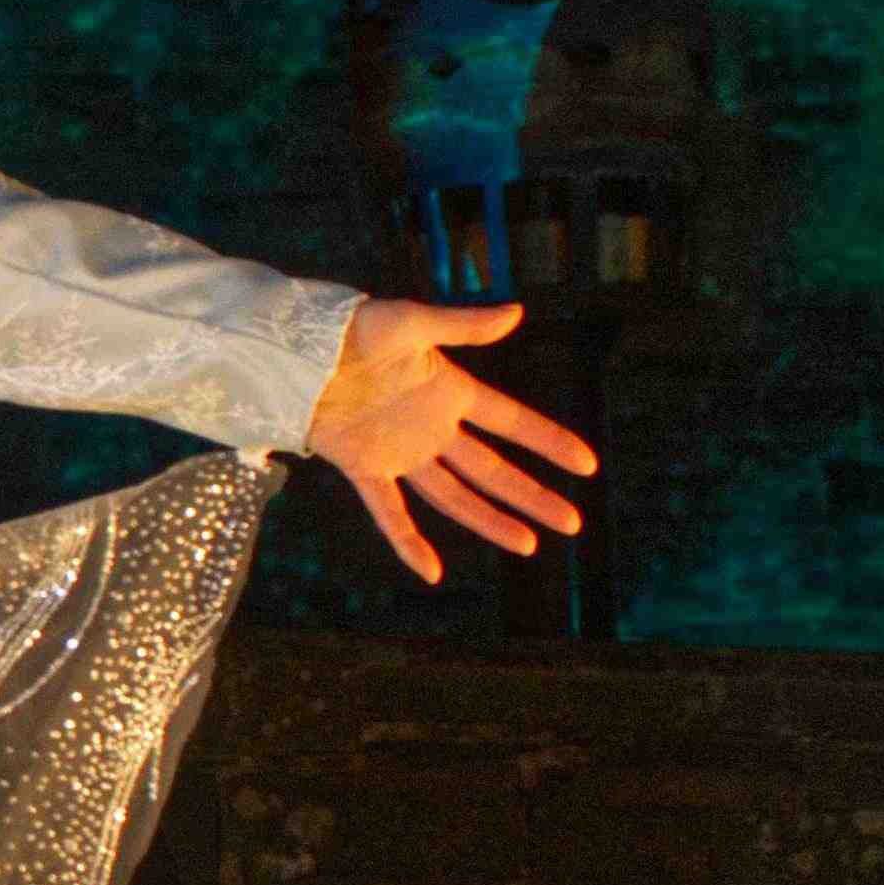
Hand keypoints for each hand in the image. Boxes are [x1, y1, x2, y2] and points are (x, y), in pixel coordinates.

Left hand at [305, 296, 598, 585]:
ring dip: (490, 521)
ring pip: (454, 496)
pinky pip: (389, 513)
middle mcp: (431, 427)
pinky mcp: (364, 469)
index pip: (511, 423)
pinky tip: (432, 571)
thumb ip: (464, 326)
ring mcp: (400, 452)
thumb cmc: (353, 327)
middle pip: (492, 470)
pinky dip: (407, 543)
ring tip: (529, 545)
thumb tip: (518, 313)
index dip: (549, 442)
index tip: (586, 465)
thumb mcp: (413, 321)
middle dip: (532, 496)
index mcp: (449, 390)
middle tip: (573, 522)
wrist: (296, 349)